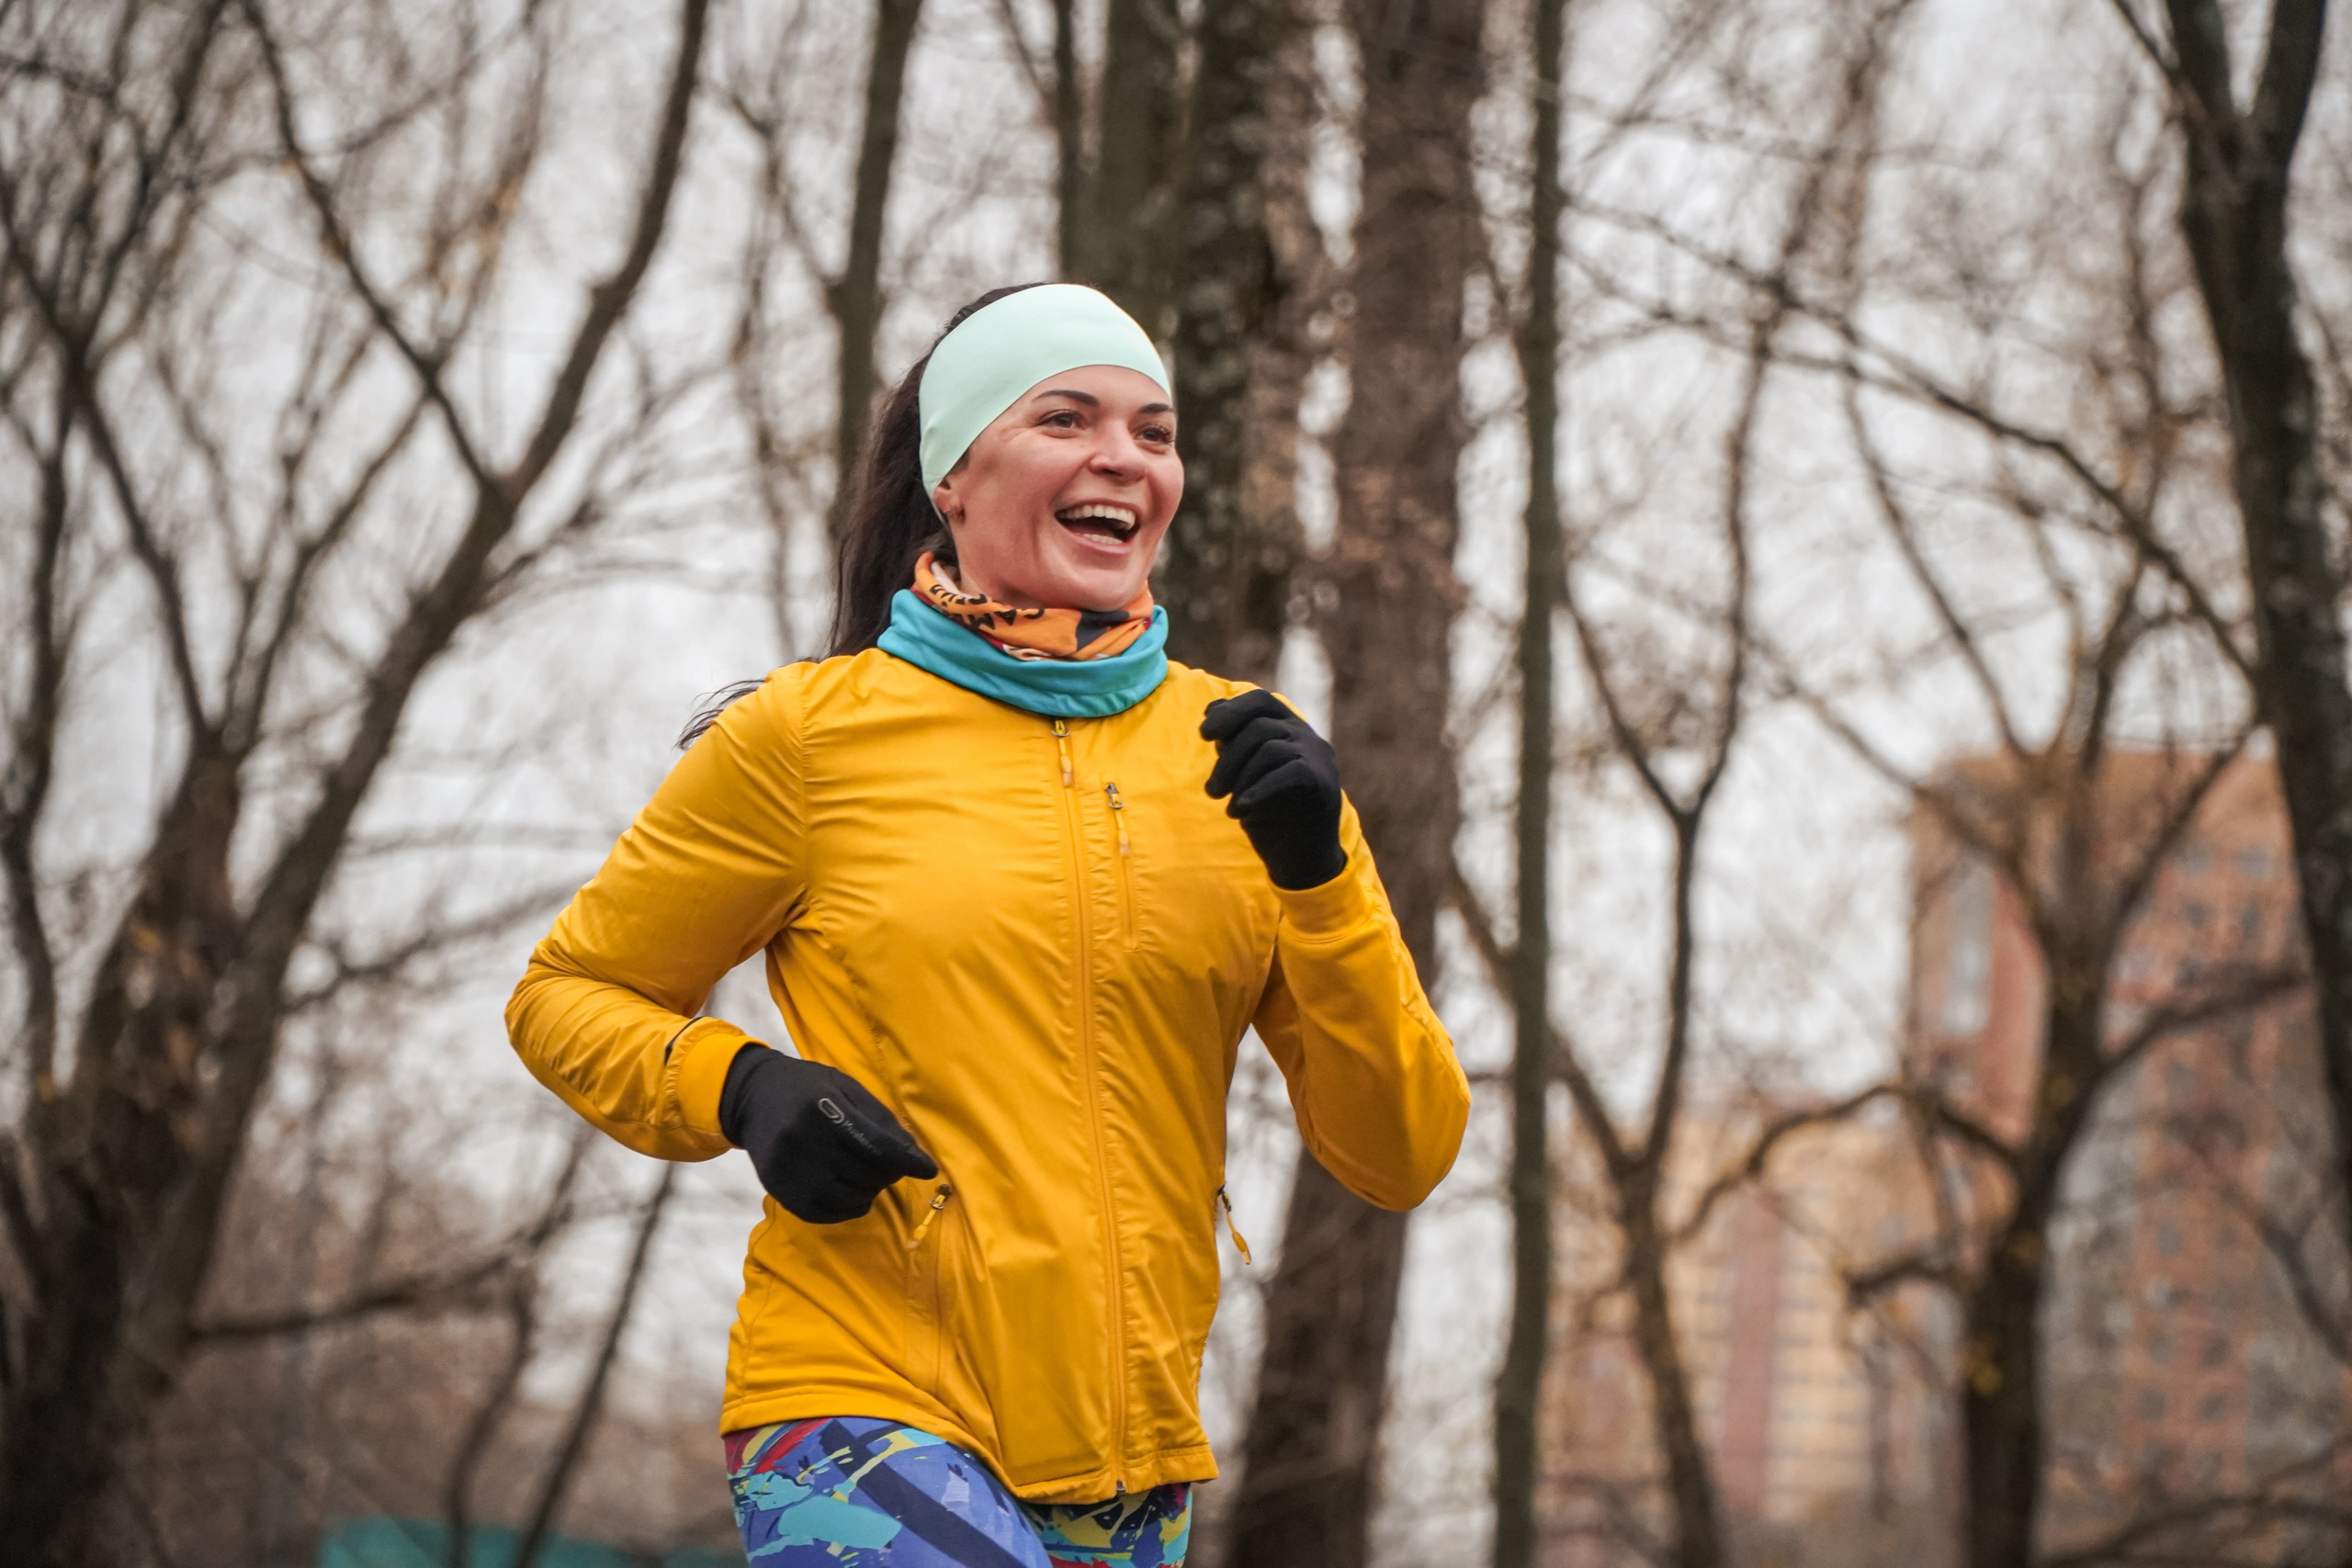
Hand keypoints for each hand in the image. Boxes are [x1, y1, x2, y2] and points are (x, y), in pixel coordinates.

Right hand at [719, 1046, 937, 1222]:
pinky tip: (854, 1196)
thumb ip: (880, 1120)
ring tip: (871, 1178)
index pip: (876, 1145)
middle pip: (866, 1174)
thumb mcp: (847, 1089)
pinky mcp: (777, 1189)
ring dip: (870, 1192)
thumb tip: (914, 1156)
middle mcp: (802, 1140)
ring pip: (848, 1198)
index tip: (928, 1170)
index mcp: (823, 1107)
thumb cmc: (810, 1088)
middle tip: (890, 1165)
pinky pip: (822, 1214)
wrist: (754, 1096)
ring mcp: (787, 1169)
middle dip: (889, 1173)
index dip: (907, 1161)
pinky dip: (846, 1210)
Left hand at [1201, 690, 1347, 890]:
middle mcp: (1308, 737)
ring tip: (1224, 805)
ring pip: (1270, 748)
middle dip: (1228, 757)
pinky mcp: (1324, 783)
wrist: (1301, 860)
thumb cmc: (1270, 814)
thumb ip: (1233, 744)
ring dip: (1239, 777)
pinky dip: (1258, 790)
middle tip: (1211, 791)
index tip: (1203, 733)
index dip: (1230, 711)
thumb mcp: (1244, 775)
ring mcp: (1320, 758)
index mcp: (1289, 729)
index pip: (1260, 701)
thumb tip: (1212, 710)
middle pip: (1259, 726)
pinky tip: (1240, 810)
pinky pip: (1289, 772)